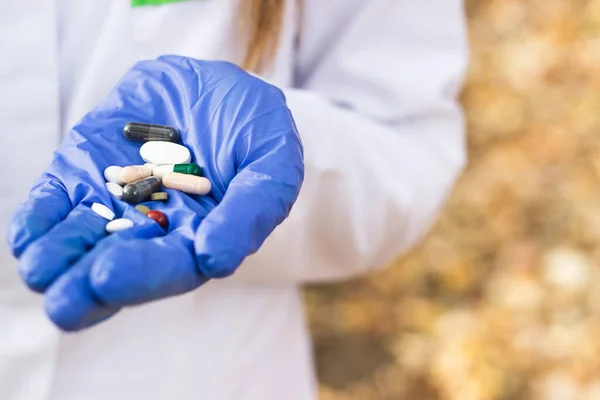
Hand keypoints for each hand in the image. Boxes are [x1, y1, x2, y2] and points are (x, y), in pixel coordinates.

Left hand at [6, 56, 303, 330]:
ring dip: (58, 256)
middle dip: (87, 286)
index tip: (110, 278)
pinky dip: (41, 217)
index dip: (141, 274)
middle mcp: (154, 229)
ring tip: (40, 268)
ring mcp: (116, 200)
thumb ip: (251, 211)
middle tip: (64, 300)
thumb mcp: (273, 163)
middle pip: (117, 266)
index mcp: (200, 239)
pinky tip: (28, 235)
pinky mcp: (88, 169)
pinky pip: (58, 199)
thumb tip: (215, 260)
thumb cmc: (258, 131)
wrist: (221, 85)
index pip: (169, 268)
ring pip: (81, 239)